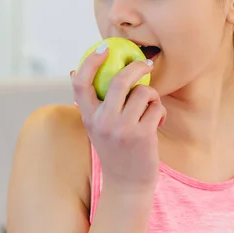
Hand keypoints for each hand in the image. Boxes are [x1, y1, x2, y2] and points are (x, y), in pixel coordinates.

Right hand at [71, 45, 165, 191]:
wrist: (127, 184)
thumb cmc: (114, 149)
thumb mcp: (96, 126)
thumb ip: (91, 103)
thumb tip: (74, 71)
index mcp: (88, 117)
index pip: (81, 83)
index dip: (91, 61)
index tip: (103, 48)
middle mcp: (103, 121)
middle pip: (119, 81)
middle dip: (136, 67)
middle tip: (146, 64)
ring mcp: (123, 129)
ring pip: (143, 92)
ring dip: (151, 95)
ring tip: (150, 107)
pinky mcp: (143, 135)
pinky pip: (156, 107)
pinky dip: (159, 111)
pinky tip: (156, 122)